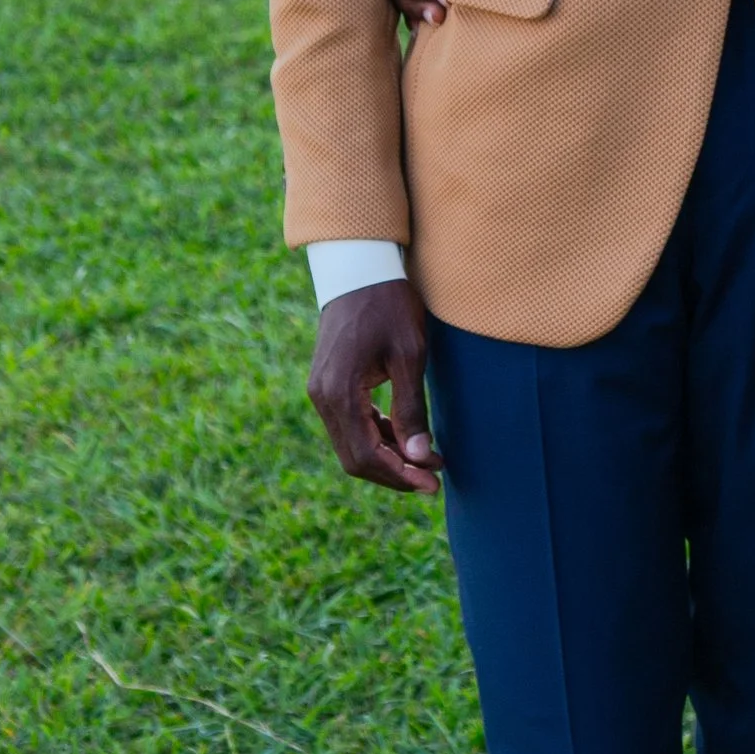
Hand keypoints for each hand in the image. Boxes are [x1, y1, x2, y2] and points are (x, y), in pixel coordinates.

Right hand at [308, 279, 440, 494]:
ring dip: (387, 458)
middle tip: (433, 479)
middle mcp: (322, 398)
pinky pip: (350, 425)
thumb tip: (419, 457)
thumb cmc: (389, 306)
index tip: (432, 484)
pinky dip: (377, 438)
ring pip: (351, 444)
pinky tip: (405, 438)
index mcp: (339, 392)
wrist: (360, 269)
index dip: (399, 476)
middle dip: (395, 473)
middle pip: (355, 458)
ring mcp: (321, 392)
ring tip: (427, 461)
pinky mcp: (328, 385)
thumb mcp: (409, 355)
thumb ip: (411, 409)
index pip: (366, 455)